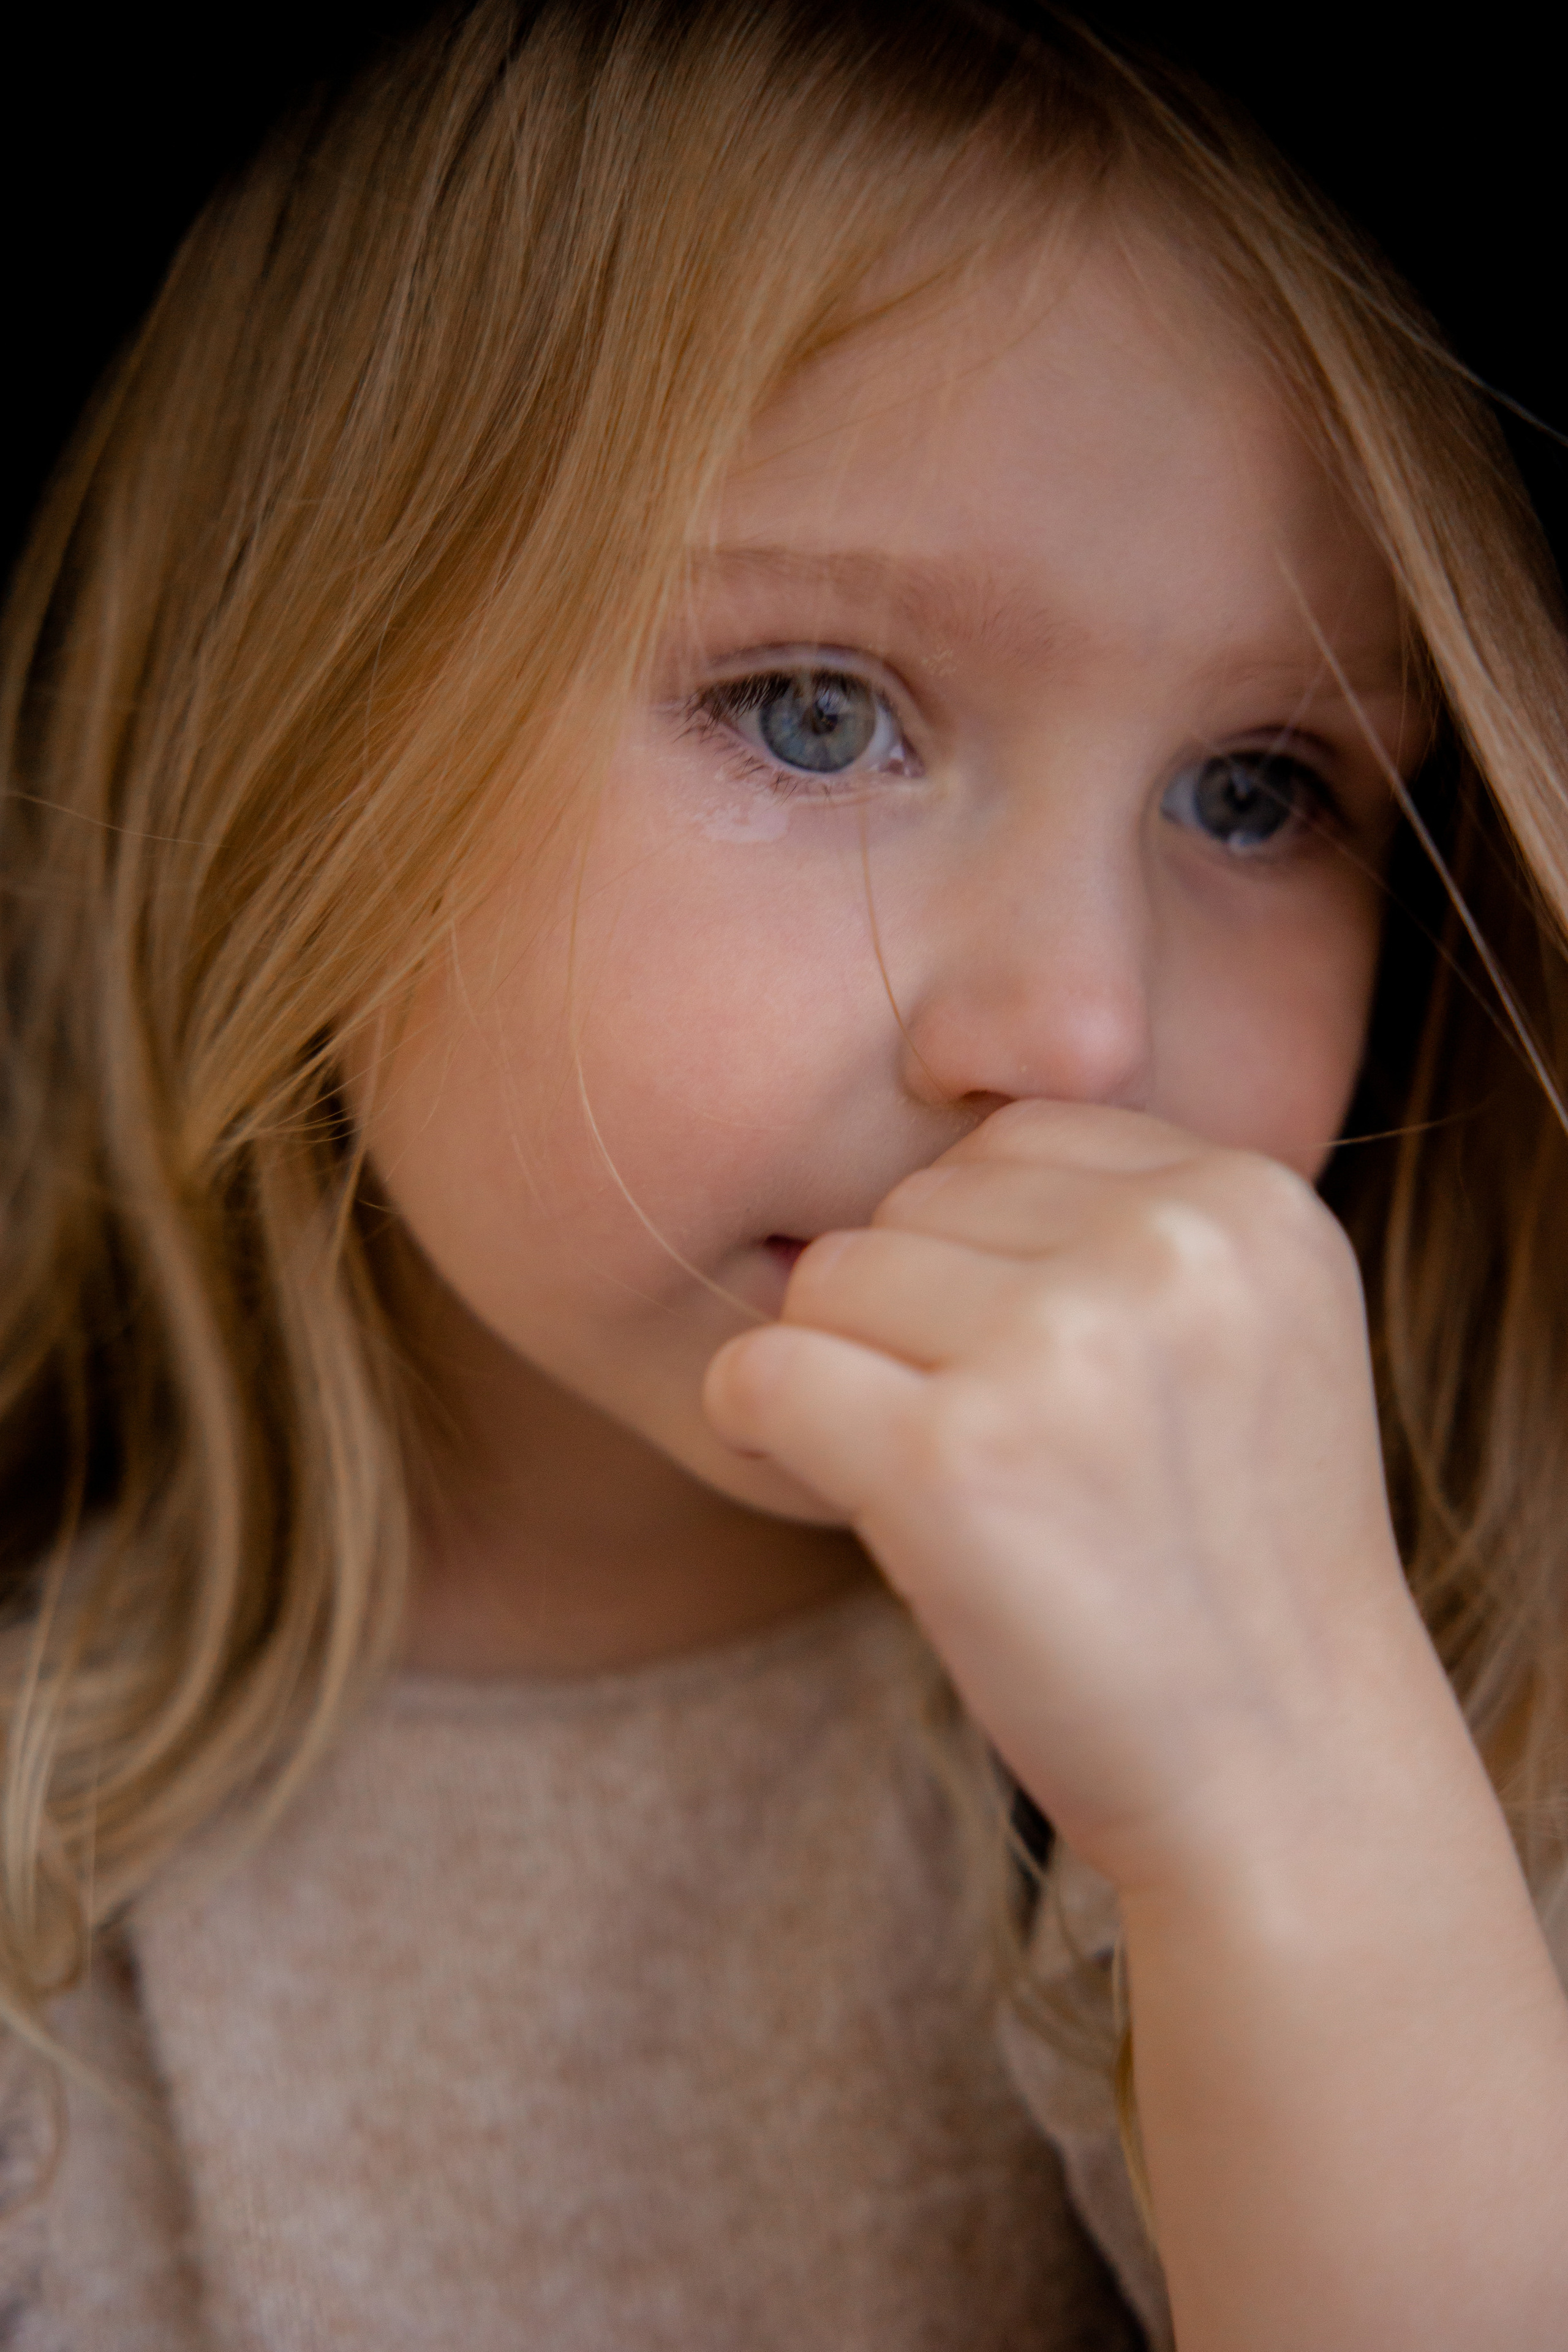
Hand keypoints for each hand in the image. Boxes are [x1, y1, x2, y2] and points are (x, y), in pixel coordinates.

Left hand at [705, 1099, 1425, 1896]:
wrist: (1285, 1767)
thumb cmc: (1232, 1553)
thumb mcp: (1246, 1328)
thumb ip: (1125, 1217)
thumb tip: (923, 1119)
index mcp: (1245, 1197)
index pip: (1011, 1139)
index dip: (983, 1257)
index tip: (1027, 1368)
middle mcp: (1166, 1247)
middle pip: (912, 1202)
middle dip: (913, 1316)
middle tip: (992, 1443)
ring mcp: (1059, 1347)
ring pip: (828, 1278)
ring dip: (845, 1375)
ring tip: (948, 1482)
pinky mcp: (952, 1460)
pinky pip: (761, 1372)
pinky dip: (760, 1429)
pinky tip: (833, 1486)